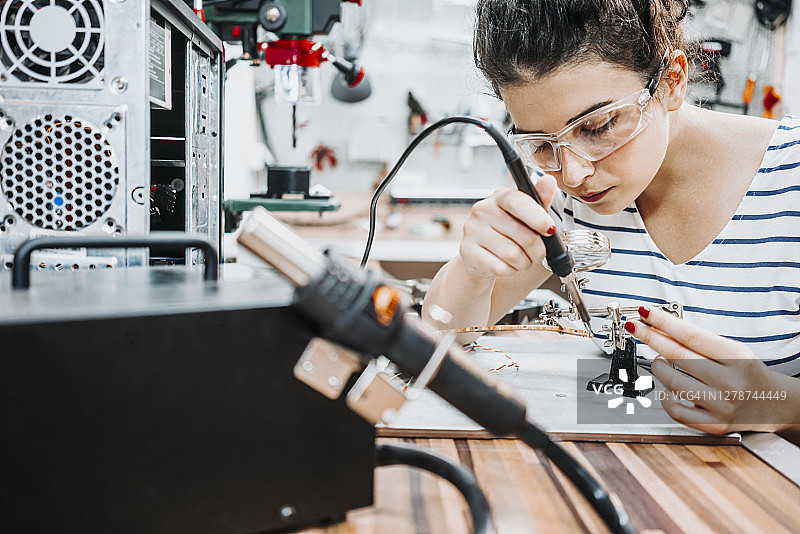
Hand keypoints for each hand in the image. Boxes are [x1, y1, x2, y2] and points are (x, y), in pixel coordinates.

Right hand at [458, 174, 557, 278]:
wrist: (480, 254)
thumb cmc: (506, 232)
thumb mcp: (524, 215)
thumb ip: (539, 199)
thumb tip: (549, 181)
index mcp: (499, 197)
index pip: (519, 202)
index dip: (539, 218)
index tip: (550, 230)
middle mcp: (482, 210)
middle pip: (524, 236)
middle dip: (537, 250)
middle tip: (535, 252)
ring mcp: (472, 231)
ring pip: (514, 255)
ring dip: (524, 263)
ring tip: (520, 259)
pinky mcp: (467, 252)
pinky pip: (500, 268)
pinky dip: (510, 271)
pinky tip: (506, 265)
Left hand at [625, 306, 794, 433]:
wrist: (774, 404)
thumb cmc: (747, 373)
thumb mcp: (733, 350)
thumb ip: (700, 341)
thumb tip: (661, 328)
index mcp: (737, 358)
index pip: (691, 336)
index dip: (664, 322)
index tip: (645, 313)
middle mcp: (729, 382)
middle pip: (678, 356)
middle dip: (651, 338)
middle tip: (635, 327)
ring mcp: (721, 405)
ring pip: (672, 383)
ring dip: (658, 367)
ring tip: (660, 361)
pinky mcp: (713, 424)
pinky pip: (676, 411)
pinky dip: (665, 397)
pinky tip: (667, 388)